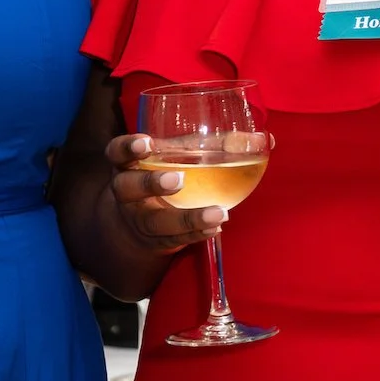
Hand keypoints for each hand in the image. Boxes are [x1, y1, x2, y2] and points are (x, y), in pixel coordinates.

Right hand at [106, 132, 221, 256]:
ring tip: (217, 213)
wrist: (137, 223)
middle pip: (128, 188)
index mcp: (127, 164)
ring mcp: (140, 219)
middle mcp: (128, 192)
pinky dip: (197, 233)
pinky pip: (175, 239)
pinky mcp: (157, 240)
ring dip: (187, 218)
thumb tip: (262, 139)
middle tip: (178, 180)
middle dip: (150, 183)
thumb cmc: (165, 175)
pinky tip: (216, 227)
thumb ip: (211, 144)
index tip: (147, 143)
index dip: (128, 148)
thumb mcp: (176, 156)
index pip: (117, 152)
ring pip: (156, 222)